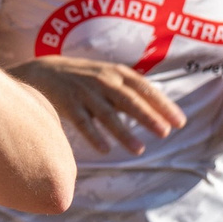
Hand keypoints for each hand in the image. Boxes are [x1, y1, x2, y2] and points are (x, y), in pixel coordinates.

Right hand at [19, 55, 186, 154]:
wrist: (42, 72)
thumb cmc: (83, 78)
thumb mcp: (108, 76)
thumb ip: (131, 91)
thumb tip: (162, 110)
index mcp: (116, 73)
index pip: (144, 89)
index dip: (163, 105)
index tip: (180, 122)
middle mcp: (102, 80)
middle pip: (129, 100)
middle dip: (147, 116)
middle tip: (165, 134)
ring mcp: (83, 92)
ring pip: (107, 113)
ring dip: (123, 132)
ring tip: (139, 150)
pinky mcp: (66, 103)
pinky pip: (82, 121)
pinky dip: (94, 135)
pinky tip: (105, 149)